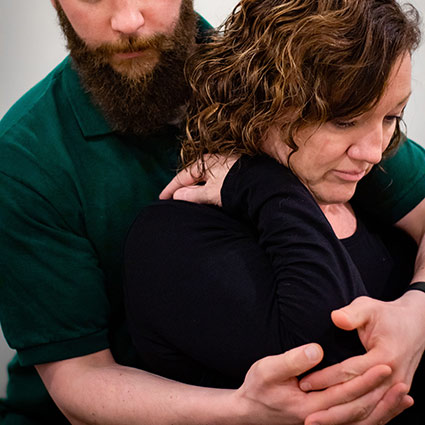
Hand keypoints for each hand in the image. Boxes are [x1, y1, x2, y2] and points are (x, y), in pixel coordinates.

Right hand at [160, 154, 238, 205]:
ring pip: (205, 178)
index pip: (183, 176)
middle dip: (182, 187)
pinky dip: (207, 188)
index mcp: (206, 162)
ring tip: (188, 198)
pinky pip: (215, 180)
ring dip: (195, 188)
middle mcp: (215, 160)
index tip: (162, 198)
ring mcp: (226, 164)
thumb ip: (193, 194)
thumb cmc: (236, 187)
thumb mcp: (211, 193)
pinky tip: (207, 195)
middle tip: (172, 198)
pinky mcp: (235, 172)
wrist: (263, 186)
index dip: (171, 188)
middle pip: (193, 175)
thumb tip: (178, 195)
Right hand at [233, 343, 393, 424]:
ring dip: (384, 410)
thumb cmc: (257, 387)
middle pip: (359, 412)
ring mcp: (323, 424)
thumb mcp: (267, 369)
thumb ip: (292, 360)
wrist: (248, 411)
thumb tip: (316, 351)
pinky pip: (355, 424)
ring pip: (361, 422)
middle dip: (381, 396)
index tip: (384, 364)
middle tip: (401, 380)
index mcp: (308, 407)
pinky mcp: (324, 422)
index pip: (344, 395)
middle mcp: (320, 421)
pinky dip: (374, 417)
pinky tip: (385, 408)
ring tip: (404, 397)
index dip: (365, 380)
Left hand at [300, 292, 424, 423]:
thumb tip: (336, 318)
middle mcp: (394, 377)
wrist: (415, 325)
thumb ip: (352, 314)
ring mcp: (397, 388)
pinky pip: (376, 414)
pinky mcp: (395, 393)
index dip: (325, 379)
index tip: (303, 383)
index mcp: (385, 356)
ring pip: (368, 412)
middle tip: (307, 418)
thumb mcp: (369, 307)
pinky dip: (358, 422)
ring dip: (342, 420)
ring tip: (316, 424)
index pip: (349, 373)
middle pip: (359, 400)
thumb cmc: (386, 315)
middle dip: (331, 410)